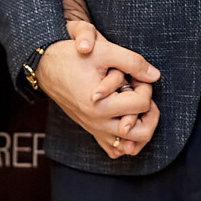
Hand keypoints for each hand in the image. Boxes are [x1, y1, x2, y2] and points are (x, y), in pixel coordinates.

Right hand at [37, 23, 160, 158]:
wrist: (46, 67)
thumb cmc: (73, 57)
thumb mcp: (105, 51)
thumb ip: (133, 62)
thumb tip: (155, 76)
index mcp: (100, 105)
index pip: (142, 104)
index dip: (146, 87)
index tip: (135, 76)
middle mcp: (97, 123)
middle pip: (142, 132)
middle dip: (150, 112)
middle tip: (142, 94)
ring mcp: (94, 129)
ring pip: (130, 146)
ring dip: (140, 127)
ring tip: (138, 107)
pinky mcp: (91, 130)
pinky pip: (114, 149)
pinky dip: (126, 140)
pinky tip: (127, 120)